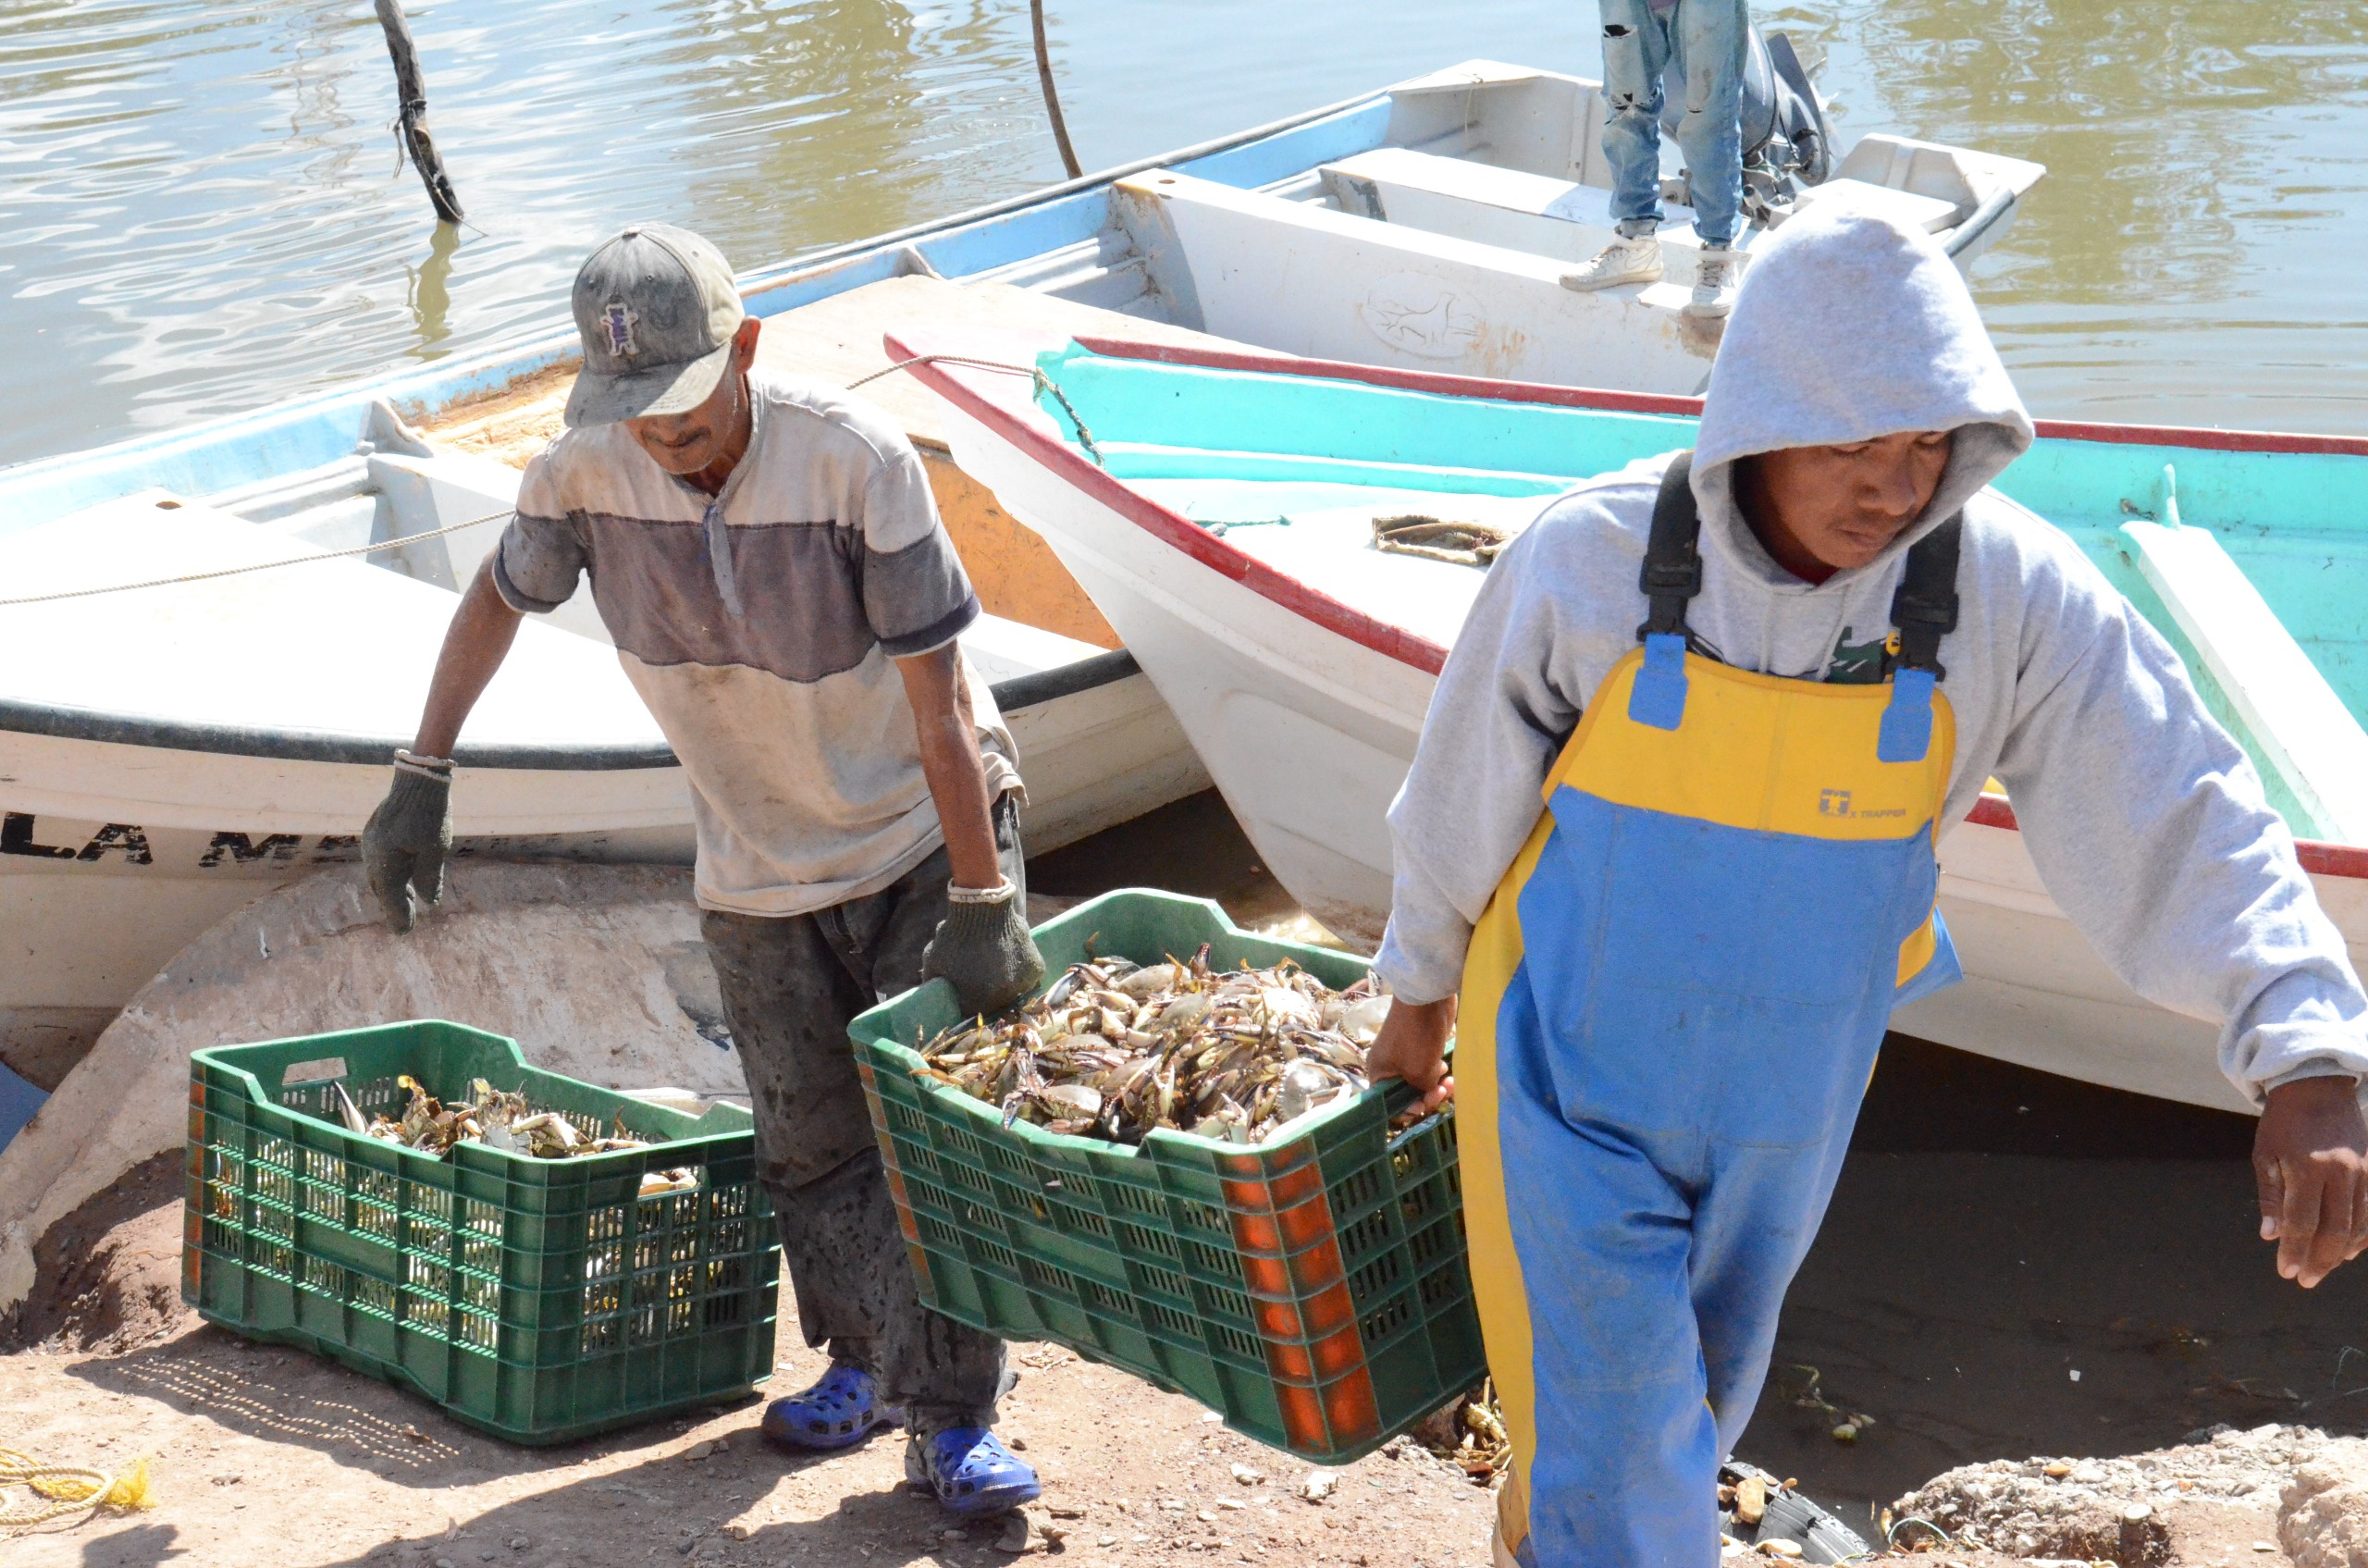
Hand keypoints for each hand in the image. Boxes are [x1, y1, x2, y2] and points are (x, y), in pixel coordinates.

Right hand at [363, 753, 453, 933]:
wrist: (418, 779)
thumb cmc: (429, 815)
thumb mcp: (435, 850)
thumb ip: (429, 878)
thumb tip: (429, 903)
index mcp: (385, 862)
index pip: (392, 898)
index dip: (399, 917)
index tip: (404, 933)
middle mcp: (373, 854)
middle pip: (383, 889)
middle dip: (394, 907)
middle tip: (405, 926)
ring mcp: (372, 842)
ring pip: (380, 876)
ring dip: (393, 891)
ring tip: (407, 905)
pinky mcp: (377, 833)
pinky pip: (380, 862)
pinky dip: (391, 875)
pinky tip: (403, 879)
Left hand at [921, 881, 1045, 1017]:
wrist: (984, 909)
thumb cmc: (955, 936)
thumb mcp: (934, 961)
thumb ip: (935, 983)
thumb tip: (934, 995)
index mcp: (976, 1001)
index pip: (970, 1012)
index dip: (965, 1002)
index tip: (962, 991)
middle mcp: (1002, 998)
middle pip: (993, 1004)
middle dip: (985, 993)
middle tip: (978, 976)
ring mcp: (1022, 984)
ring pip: (1012, 991)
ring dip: (1004, 982)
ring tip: (994, 963)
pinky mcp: (1035, 969)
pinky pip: (1026, 976)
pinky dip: (1019, 969)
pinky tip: (1009, 957)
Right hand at [1366, 996, 1456, 1113]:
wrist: (1426, 997)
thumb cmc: (1417, 1037)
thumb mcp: (1419, 1072)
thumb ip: (1422, 1091)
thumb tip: (1426, 1093)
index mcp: (1379, 1074)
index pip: (1388, 1104)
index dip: (1408, 1109)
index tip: (1425, 1103)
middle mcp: (1387, 1067)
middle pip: (1406, 1094)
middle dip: (1426, 1096)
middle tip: (1443, 1090)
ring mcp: (1403, 1056)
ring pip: (1419, 1082)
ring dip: (1435, 1086)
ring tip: (1448, 1080)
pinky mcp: (1419, 1048)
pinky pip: (1426, 1069)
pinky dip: (1436, 1073)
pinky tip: (1446, 1070)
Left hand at [2255, 1073, 2367, 1287]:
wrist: (2318, 1088)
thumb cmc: (2283, 1123)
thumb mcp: (2265, 1154)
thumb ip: (2270, 1196)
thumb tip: (2270, 1236)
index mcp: (2306, 1167)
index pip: (2301, 1222)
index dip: (2293, 1250)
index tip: (2285, 1272)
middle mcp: (2340, 1172)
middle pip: (2334, 1230)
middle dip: (2319, 1260)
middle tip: (2305, 1280)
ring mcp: (2363, 1171)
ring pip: (2358, 1225)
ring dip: (2341, 1253)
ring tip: (2323, 1269)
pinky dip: (2362, 1235)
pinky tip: (2349, 1250)